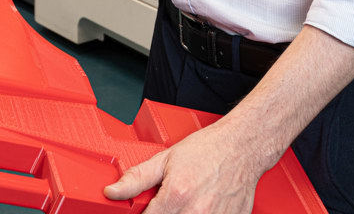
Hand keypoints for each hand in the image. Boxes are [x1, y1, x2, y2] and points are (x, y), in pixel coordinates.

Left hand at [103, 120, 267, 213]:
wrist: (242, 147)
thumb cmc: (207, 149)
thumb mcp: (165, 158)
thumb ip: (136, 178)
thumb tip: (111, 192)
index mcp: (176, 196)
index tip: (145, 212)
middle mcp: (196, 213)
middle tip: (167, 205)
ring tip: (184, 205)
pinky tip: (199, 208)